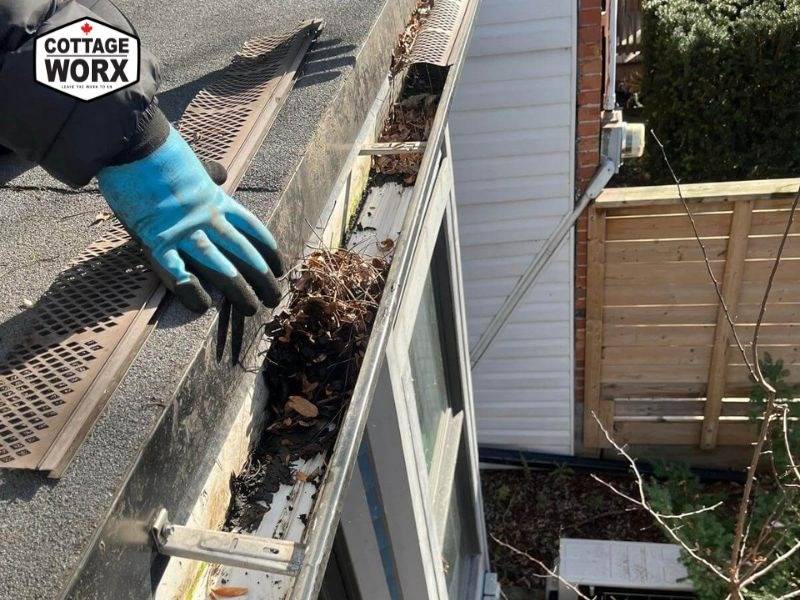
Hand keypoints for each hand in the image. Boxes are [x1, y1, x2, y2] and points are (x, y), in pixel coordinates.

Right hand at [97, 126, 282, 313]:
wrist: (132, 141)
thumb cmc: (159, 148)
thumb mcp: (193, 161)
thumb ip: (208, 173)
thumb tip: (221, 174)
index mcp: (215, 199)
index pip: (250, 228)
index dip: (267, 249)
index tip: (279, 266)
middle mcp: (205, 217)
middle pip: (242, 251)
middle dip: (261, 276)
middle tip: (274, 297)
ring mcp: (182, 229)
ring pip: (218, 264)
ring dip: (237, 288)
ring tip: (251, 308)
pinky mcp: (154, 237)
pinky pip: (174, 268)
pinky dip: (187, 287)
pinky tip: (201, 304)